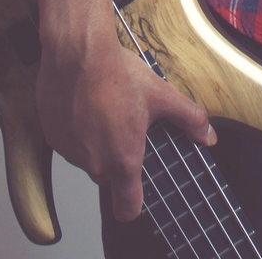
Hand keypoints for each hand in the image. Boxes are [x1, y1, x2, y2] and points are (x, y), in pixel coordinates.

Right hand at [36, 29, 215, 220]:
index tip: (134, 193)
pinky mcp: (52, 135)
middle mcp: (95, 163)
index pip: (127, 209)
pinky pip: (66, 141)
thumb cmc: (117, 74)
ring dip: (93, 141)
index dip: (132, 205)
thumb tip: (209, 136)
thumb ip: (189, 119)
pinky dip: (73, 129)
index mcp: (124, 160)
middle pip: (107, 175)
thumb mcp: (161, 95)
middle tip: (122, 125)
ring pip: (86, 156)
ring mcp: (70, 151)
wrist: (78, 52)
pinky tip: (82, 103)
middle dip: (114, 156)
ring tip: (102, 107)